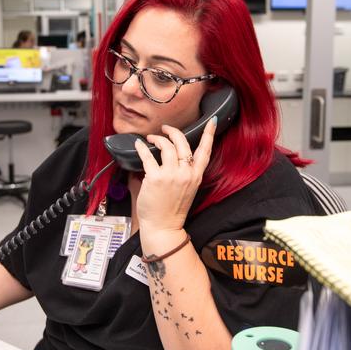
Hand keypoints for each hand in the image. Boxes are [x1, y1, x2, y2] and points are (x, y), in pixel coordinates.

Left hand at [134, 117, 216, 233]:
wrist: (163, 227)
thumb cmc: (172, 210)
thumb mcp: (186, 189)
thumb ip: (184, 173)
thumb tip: (173, 156)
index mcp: (195, 176)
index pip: (205, 151)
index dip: (209, 135)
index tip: (212, 121)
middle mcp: (186, 174)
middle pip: (183, 143)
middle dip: (173, 131)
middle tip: (165, 128)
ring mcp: (171, 175)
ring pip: (166, 146)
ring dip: (157, 139)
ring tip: (150, 138)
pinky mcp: (156, 178)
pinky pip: (148, 156)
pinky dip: (142, 148)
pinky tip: (138, 145)